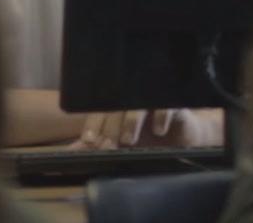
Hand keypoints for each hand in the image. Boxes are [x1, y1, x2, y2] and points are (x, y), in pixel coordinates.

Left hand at [74, 108, 224, 149]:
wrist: (183, 138)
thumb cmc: (149, 138)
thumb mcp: (120, 145)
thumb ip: (96, 145)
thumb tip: (69, 153)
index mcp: (118, 106)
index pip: (101, 110)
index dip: (94, 123)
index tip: (90, 140)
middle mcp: (133, 100)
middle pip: (117, 107)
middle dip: (110, 128)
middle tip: (107, 145)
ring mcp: (153, 100)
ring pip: (138, 104)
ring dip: (131, 122)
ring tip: (129, 140)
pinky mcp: (174, 103)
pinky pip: (165, 105)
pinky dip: (160, 117)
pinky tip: (158, 130)